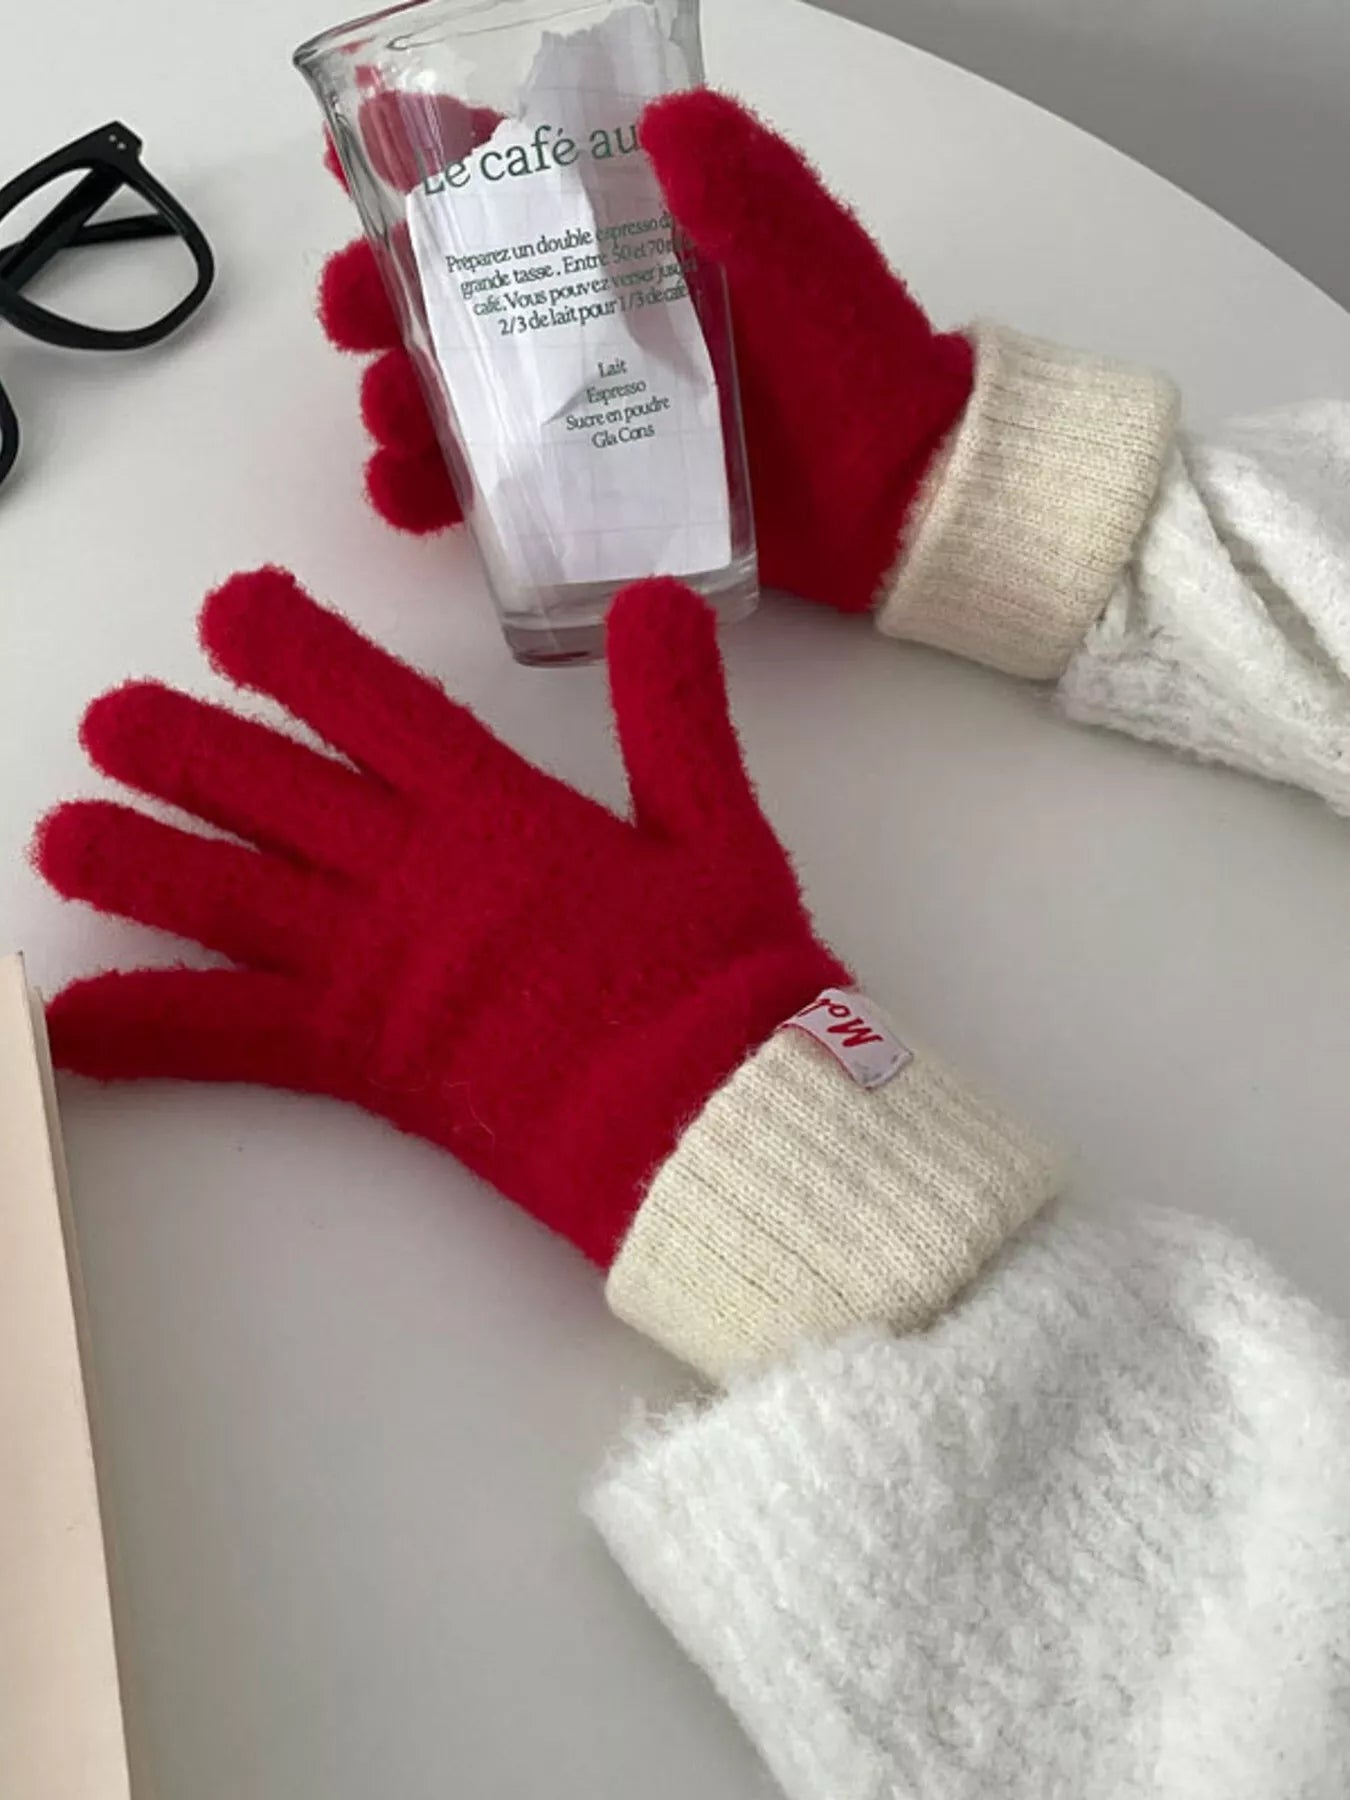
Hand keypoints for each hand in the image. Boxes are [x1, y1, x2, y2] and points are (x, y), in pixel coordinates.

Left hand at [36, 571, 845, 1265]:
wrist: (715, 1122)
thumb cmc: (725, 983)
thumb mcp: (716, 832)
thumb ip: (675, 718)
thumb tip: (658, 605)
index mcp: (500, 815)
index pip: (379, 707)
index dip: (298, 655)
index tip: (229, 613)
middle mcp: (417, 880)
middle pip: (277, 796)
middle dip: (187, 750)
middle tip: (106, 720)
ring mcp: (381, 970)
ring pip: (236, 901)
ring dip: (143, 865)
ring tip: (58, 835)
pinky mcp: (367, 1061)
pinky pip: (240, 1038)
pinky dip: (153, 1032)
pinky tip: (72, 1026)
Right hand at [320, 90, 973, 610]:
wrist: (902, 499)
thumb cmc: (863, 366)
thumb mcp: (808, 266)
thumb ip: (749, 196)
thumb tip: (671, 121)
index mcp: (636, 238)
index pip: (517, 177)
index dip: (427, 155)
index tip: (352, 154)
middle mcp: (596, 317)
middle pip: (459, 292)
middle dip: (383, 295)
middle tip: (350, 313)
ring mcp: (587, 409)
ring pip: (462, 394)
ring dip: (401, 399)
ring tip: (387, 422)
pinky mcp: (592, 493)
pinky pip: (497, 494)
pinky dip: (441, 497)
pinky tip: (409, 494)